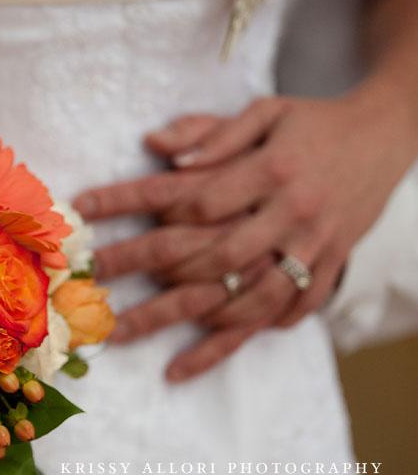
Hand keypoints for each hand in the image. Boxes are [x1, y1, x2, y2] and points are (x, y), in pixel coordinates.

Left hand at [74, 94, 417, 379]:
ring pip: (236, 298)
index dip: (136, 203)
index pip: (192, 196)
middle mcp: (289, 215)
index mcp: (271, 170)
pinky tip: (185, 364)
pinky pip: (275, 318)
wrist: (388, 138)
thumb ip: (212, 132)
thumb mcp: (266, 110)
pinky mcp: (322, 272)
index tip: (87, 209)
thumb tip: (154, 147)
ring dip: (173, 320)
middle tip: (89, 279)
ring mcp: (308, 250)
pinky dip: (230, 343)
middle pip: (204, 253)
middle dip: (140, 266)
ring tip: (121, 331)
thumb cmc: (314, 123)